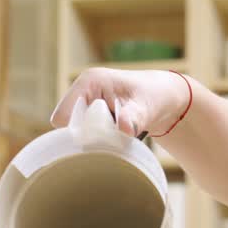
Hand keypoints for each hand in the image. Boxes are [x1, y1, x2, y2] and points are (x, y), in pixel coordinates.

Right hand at [50, 67, 189, 137]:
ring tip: (115, 141)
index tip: (99, 143)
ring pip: (75, 132)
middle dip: (84, 139)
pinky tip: (114, 142)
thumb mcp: (148, 108)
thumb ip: (135, 117)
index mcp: (89, 82)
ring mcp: (85, 103)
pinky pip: (84, 134)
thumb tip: (125, 128)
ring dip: (91, 142)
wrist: (163, 99)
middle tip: (110, 144)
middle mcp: (82, 91)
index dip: (76, 133)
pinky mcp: (90, 114)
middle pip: (67, 126)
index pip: (64, 115)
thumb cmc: (156, 96)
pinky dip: (96, 142)